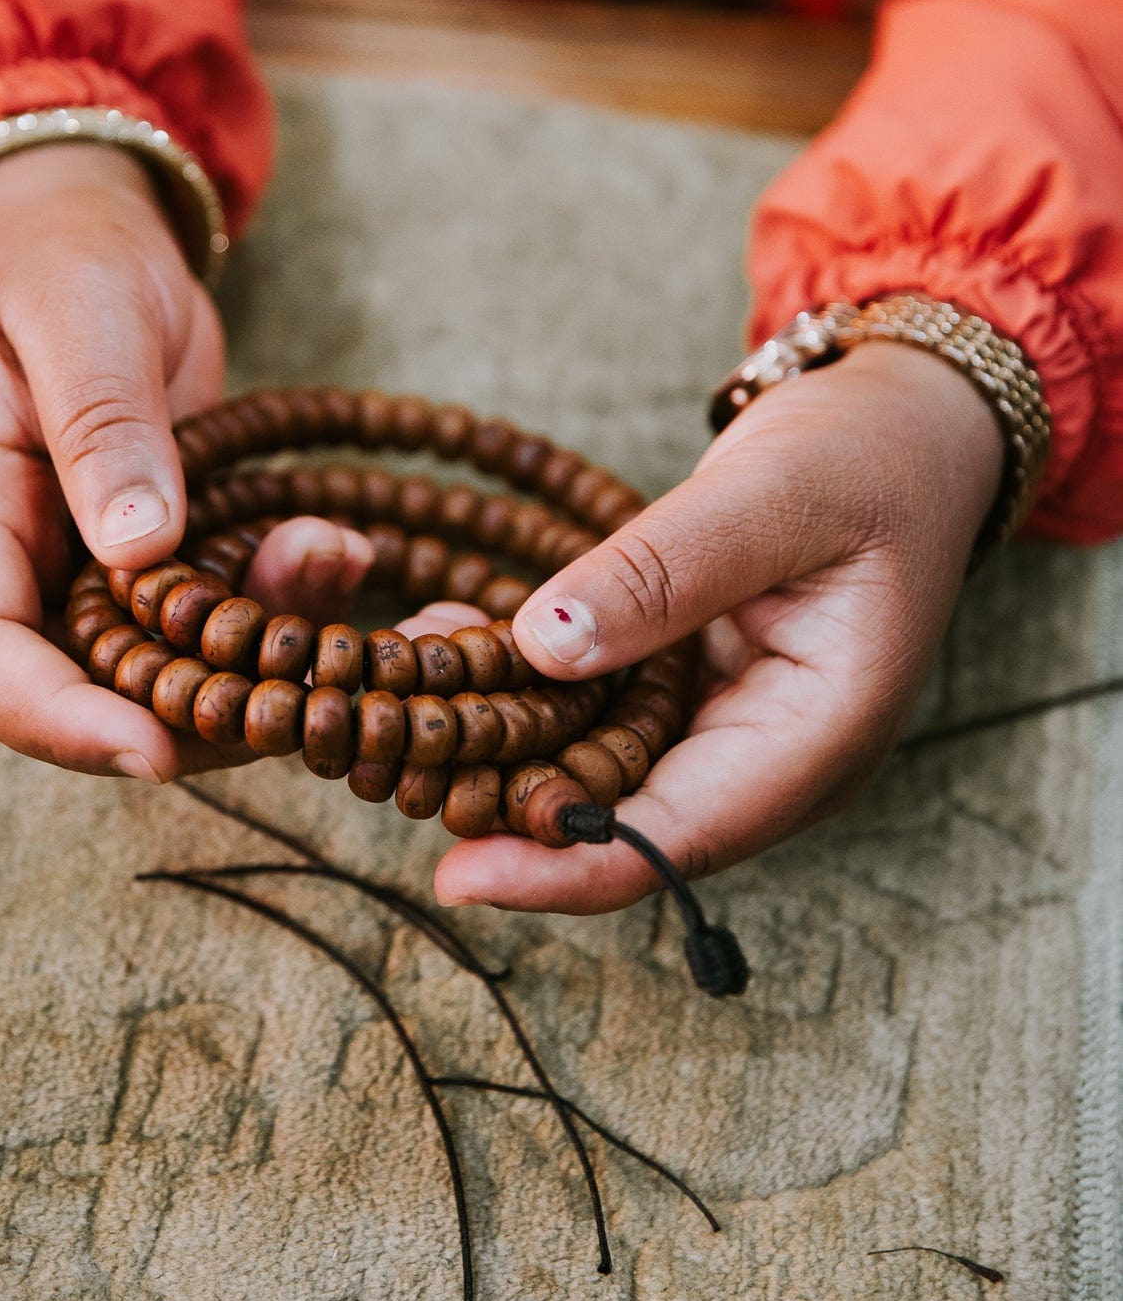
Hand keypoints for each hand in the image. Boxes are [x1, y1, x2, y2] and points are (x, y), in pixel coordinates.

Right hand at [0, 142, 370, 781]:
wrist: (92, 241)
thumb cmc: (64, 262)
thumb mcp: (78, 315)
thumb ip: (100, 422)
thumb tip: (136, 548)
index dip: (62, 723)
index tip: (154, 750)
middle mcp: (28, 570)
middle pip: (89, 695)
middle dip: (197, 711)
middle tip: (298, 688)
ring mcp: (100, 574)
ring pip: (174, 669)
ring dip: (261, 655)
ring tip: (332, 566)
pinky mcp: (170, 563)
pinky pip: (225, 614)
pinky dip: (287, 604)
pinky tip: (343, 552)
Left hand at [433, 341, 1004, 912]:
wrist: (908, 426)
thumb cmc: (867, 456)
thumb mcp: (775, 494)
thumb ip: (665, 571)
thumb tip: (544, 646)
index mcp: (819, 735)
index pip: (680, 839)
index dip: (564, 866)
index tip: (456, 874)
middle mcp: (766, 754)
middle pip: (623, 816)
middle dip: (505, 796)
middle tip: (393, 747)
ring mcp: (726, 723)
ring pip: (595, 764)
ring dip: (500, 734)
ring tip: (402, 681)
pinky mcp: (687, 684)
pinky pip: (595, 708)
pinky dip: (526, 684)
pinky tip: (452, 641)